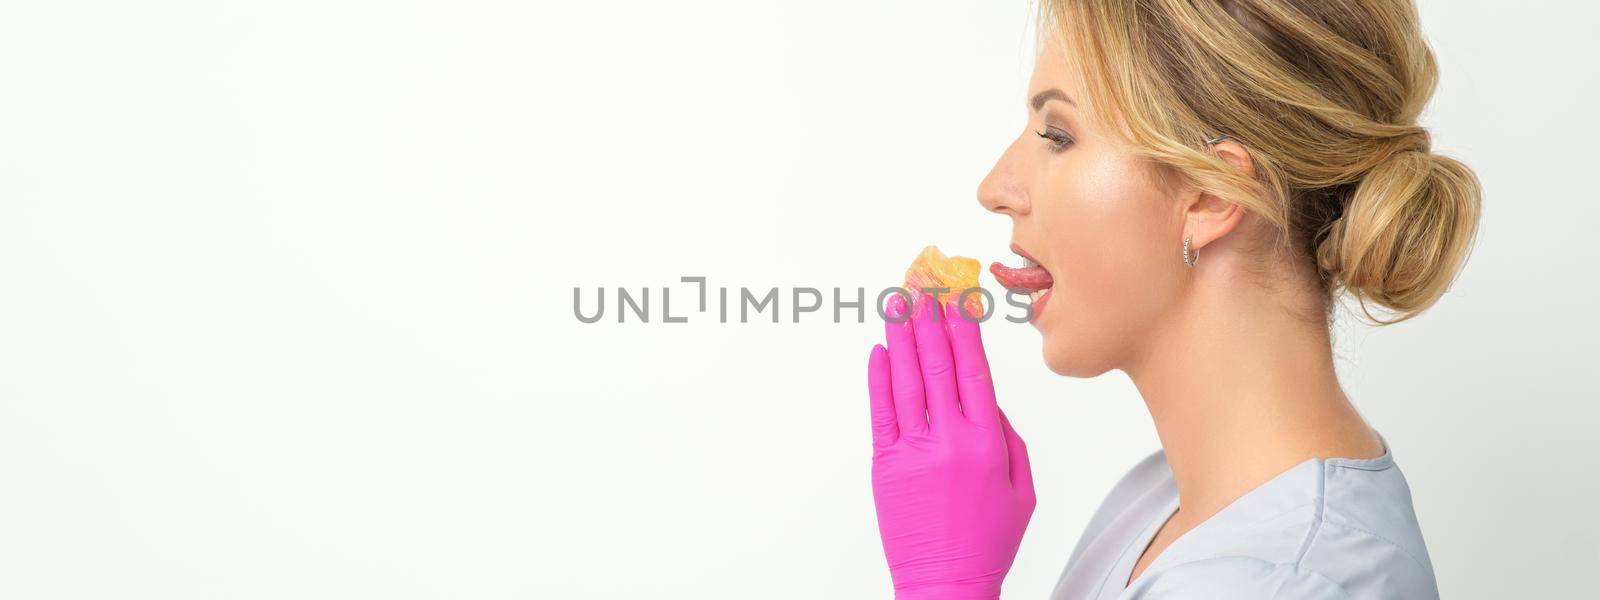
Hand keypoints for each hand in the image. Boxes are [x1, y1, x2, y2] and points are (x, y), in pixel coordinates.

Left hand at [867, 293, 1036, 599]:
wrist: (947, 582)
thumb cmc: (988, 541)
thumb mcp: (1021, 489)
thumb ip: (1009, 438)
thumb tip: (988, 401)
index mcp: (988, 442)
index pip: (974, 369)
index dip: (965, 330)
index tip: (959, 300)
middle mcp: (950, 439)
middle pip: (937, 364)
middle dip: (930, 320)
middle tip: (923, 286)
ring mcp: (914, 449)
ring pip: (904, 379)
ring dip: (901, 336)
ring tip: (898, 303)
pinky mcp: (886, 463)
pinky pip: (880, 411)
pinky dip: (877, 377)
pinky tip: (879, 350)